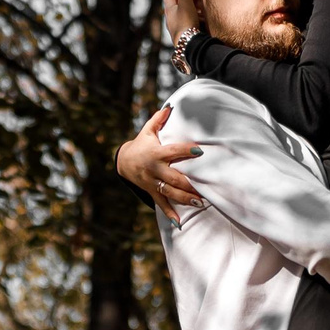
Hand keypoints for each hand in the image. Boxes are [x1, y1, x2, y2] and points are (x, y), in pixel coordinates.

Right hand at [117, 107, 203, 221]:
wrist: (123, 162)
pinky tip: (179, 223)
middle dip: (189, 183)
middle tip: (206, 186)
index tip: (200, 150)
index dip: (185, 150)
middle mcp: (154, 169)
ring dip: (185, 198)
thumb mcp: (147, 131)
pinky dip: (170, 214)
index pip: (173, 151)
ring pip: (170, 193)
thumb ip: (159, 119)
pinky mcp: (152, 192)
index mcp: (156, 153)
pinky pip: (161, 204)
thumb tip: (171, 106)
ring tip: (201, 201)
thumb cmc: (141, 144)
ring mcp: (152, 183)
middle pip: (174, 177)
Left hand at [162, 0, 202, 42]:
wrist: (189, 46)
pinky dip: (190, 18)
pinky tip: (196, 20)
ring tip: (191, 4)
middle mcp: (171, 19)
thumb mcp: (186, 1)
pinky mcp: (185, 35)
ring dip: (184, 9)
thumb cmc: (185, 22)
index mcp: (169, 9)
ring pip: (179, 15)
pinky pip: (187, 23)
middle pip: (172, 5)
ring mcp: (177, 28)